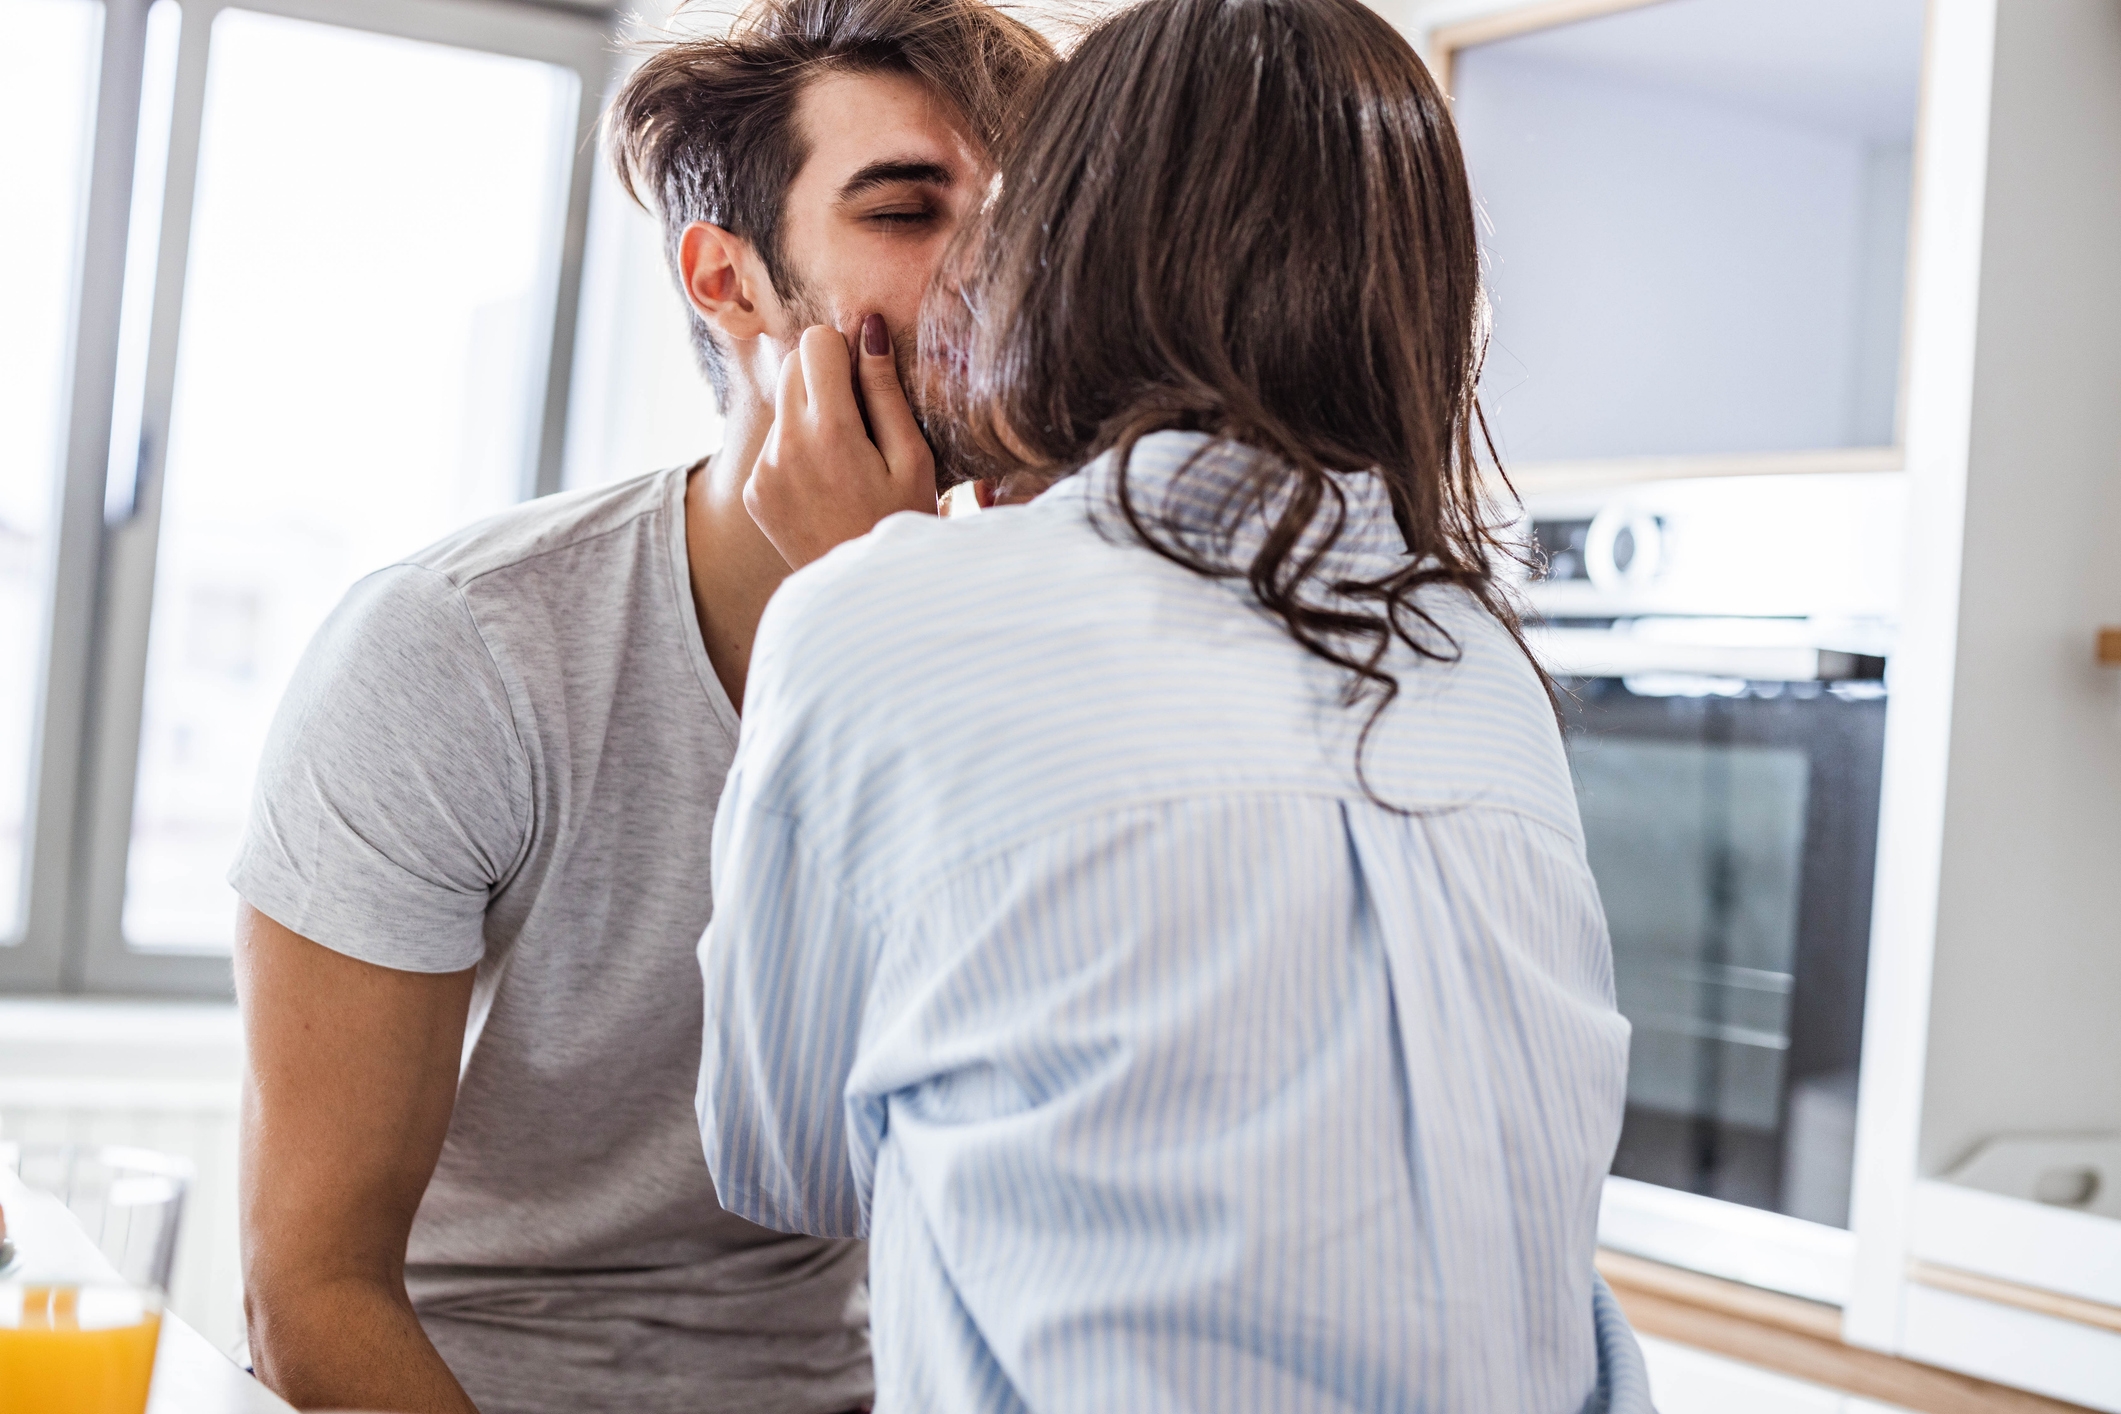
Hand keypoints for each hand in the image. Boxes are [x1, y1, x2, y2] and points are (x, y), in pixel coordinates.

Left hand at [746, 314, 937, 568]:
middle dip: (824, 376)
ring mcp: (762, 470)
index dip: (845, 353)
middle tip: (860, 419)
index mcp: (830, 431)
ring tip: (844, 462)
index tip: (866, 381)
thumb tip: (867, 327)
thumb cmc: (902, 524)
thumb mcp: (912, 458)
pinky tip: (825, 486)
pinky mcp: (753, 491)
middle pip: (793, 364)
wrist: (866, 596)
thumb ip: (885, 391)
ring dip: (810, 415)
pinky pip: (773, 445)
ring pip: (783, 405)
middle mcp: (785, 445)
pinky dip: (797, 452)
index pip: (816, 342)